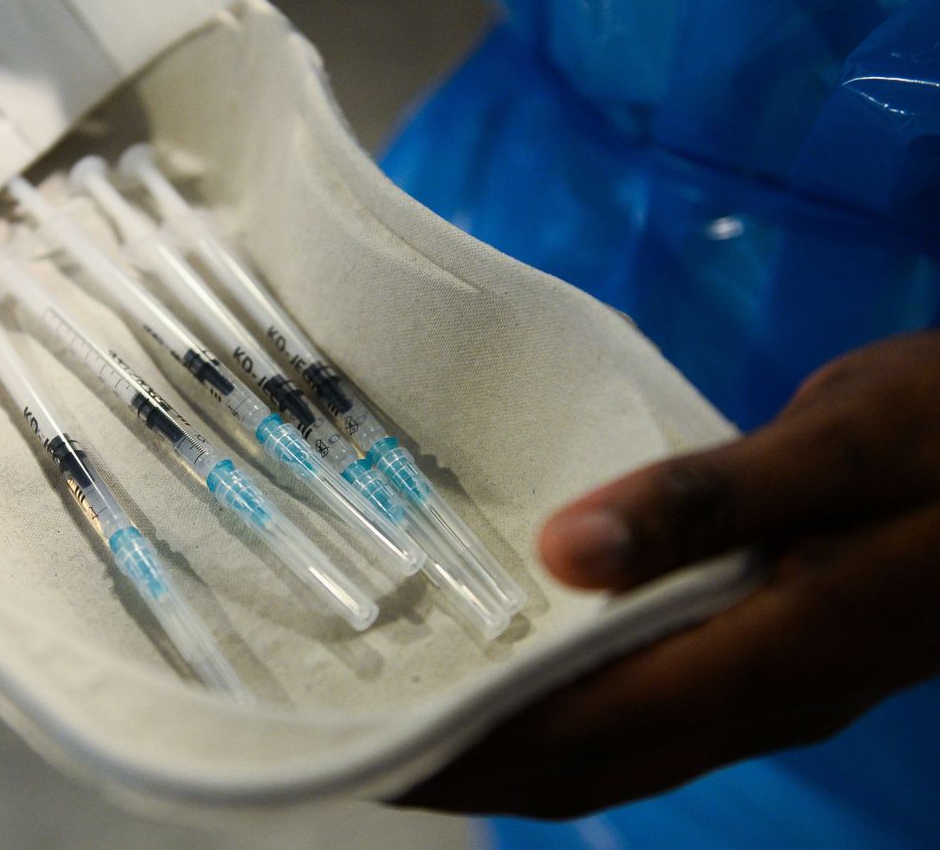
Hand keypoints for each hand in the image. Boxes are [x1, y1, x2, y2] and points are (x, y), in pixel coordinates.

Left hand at [399, 331, 939, 816]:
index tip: (381, 752)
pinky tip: (532, 683)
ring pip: (628, 754)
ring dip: (525, 756)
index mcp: (783, 647)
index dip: (481, 751)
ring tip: (427, 726)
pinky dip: (579, 722)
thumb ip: (708, 501)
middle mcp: (775, 695)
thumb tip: (563, 551)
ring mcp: (785, 690)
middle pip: (599, 764)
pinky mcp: (786, 663)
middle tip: (374, 749)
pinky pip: (659, 721)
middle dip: (482, 772)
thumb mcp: (841, 442)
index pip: (594, 729)